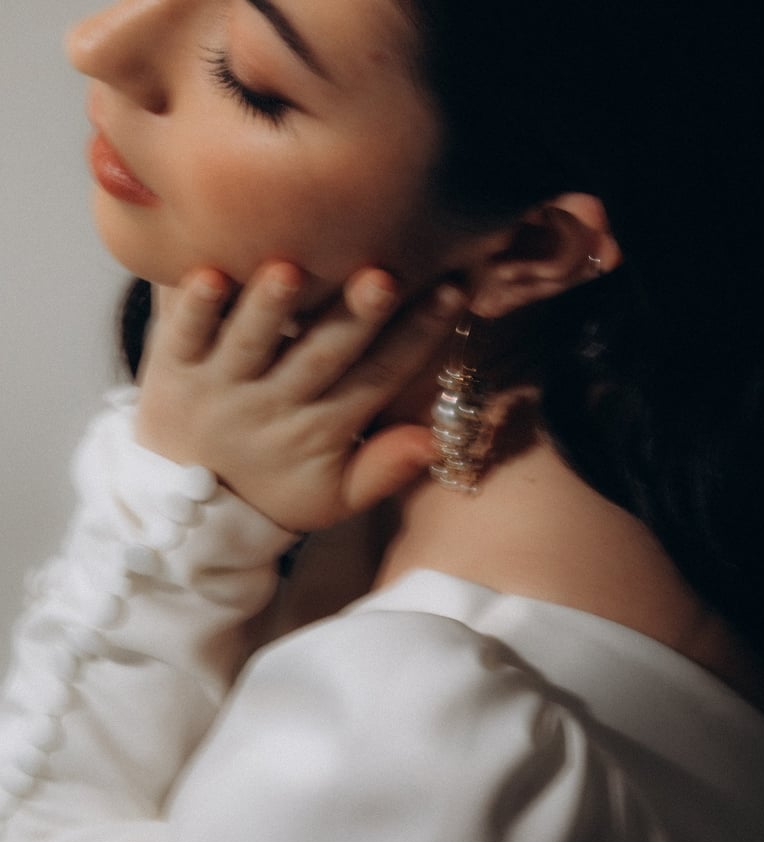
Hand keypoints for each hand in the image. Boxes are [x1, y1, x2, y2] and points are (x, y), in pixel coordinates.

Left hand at [135, 263, 464, 531]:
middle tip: (385, 277)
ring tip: (289, 269)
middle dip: (353, 318)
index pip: (377, 380)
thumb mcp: (333, 497)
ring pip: (249, 344)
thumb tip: (436, 440)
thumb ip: (384, 468)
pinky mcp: (171, 371)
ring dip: (267, 308)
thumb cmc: (272, 488)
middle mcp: (272, 405)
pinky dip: (192, 307)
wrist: (183, 509)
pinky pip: (180, 336)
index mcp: (320, 430)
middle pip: (320, 356)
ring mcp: (220, 386)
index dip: (416, 339)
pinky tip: (206, 272)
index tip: (452, 292)